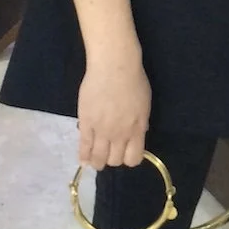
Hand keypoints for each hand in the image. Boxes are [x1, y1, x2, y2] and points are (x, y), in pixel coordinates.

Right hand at [76, 50, 151, 169]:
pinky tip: (83, 160)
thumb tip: (138, 134)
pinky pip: (84, 147)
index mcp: (137, 128)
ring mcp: (102, 130)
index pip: (134, 158)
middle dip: (113, 159)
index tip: (125, 153)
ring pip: (99, 158)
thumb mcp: (144, 103)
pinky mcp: (86, 124)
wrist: (114, 66)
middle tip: (109, 153)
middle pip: (115, 160)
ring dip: (97, 162)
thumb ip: (140, 121)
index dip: (129, 158)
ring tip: (95, 161)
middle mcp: (120, 134)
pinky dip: (83, 156)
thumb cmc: (133, 79)